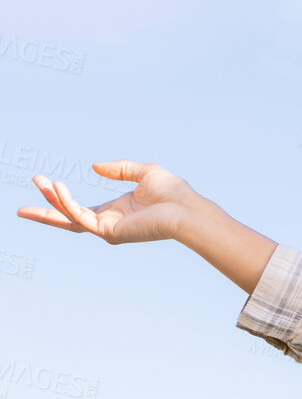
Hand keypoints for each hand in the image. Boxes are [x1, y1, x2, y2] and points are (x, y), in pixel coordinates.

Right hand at [16, 161, 200, 243]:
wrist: (185, 209)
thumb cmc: (172, 193)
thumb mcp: (144, 173)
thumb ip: (119, 169)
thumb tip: (94, 166)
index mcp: (115, 211)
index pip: (79, 208)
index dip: (60, 197)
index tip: (43, 183)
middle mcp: (108, 222)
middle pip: (68, 219)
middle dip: (45, 212)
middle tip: (20, 210)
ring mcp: (107, 229)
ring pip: (70, 217)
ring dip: (53, 201)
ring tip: (40, 182)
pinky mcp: (108, 232)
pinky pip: (80, 216)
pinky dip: (66, 203)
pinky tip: (57, 188)